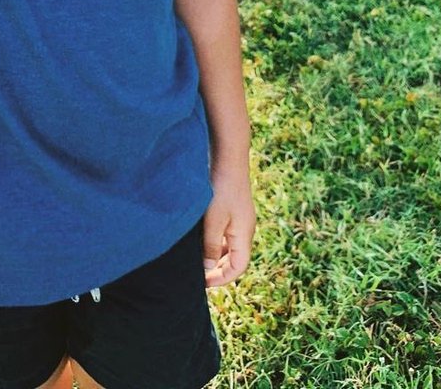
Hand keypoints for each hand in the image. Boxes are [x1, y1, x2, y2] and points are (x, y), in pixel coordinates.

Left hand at [202, 168, 254, 287]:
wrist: (228, 157)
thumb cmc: (222, 188)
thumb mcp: (213, 219)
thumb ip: (210, 245)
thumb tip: (207, 268)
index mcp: (244, 234)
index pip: (238, 268)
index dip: (222, 279)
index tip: (203, 283)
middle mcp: (244, 228)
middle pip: (235, 259)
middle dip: (218, 269)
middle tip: (198, 275)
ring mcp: (239, 218)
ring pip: (229, 245)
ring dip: (215, 255)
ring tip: (196, 259)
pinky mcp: (232, 208)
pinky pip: (225, 232)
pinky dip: (214, 240)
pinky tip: (199, 237)